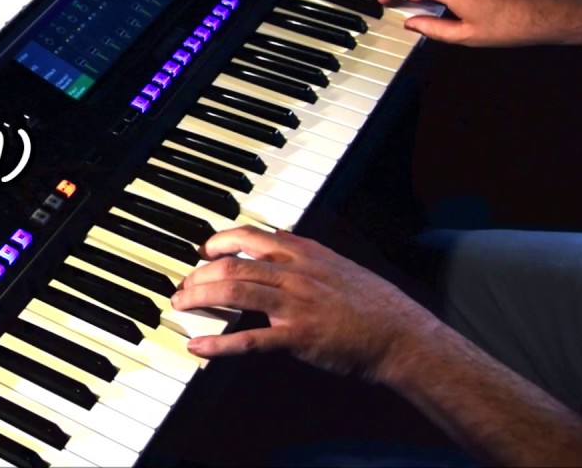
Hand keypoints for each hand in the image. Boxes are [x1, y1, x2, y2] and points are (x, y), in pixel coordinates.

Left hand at [170, 227, 439, 382]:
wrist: (402, 336)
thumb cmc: (372, 303)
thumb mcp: (337, 264)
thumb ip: (304, 251)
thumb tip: (278, 234)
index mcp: (304, 252)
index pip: (249, 235)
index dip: (218, 242)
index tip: (202, 252)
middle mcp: (296, 273)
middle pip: (232, 266)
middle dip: (198, 275)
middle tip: (182, 287)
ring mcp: (295, 304)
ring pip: (234, 292)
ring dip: (199, 298)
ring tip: (179, 306)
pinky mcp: (298, 337)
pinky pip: (249, 339)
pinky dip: (219, 344)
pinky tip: (198, 347)